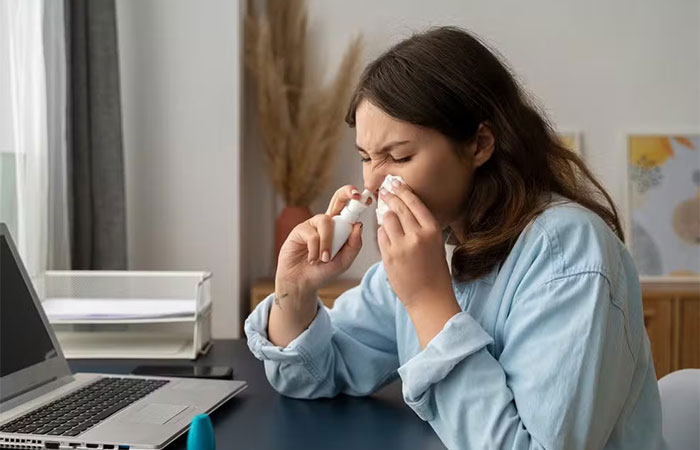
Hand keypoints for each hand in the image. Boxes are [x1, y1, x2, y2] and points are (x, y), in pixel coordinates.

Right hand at [275, 185, 368, 300]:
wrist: (303, 283)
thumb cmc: (323, 271)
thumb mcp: (344, 261)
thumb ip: (353, 245)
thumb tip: (359, 225)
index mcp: (339, 227)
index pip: (349, 208)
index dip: (356, 200)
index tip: (366, 198)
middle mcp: (326, 222)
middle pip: (337, 198)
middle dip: (346, 193)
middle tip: (355, 194)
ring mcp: (313, 224)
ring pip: (326, 222)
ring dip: (327, 243)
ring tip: (324, 259)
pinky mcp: (299, 230)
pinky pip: (312, 235)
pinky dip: (315, 250)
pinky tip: (312, 259)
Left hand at [377, 181, 455, 311]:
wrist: (429, 297)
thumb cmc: (434, 272)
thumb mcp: (435, 244)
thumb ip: (421, 227)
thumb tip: (404, 209)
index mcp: (432, 230)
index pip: (414, 203)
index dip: (403, 191)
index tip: (396, 184)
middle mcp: (417, 235)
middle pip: (399, 208)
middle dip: (390, 197)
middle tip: (384, 191)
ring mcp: (401, 246)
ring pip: (387, 219)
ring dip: (385, 216)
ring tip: (385, 215)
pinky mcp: (388, 256)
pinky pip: (380, 236)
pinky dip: (381, 233)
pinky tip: (385, 234)